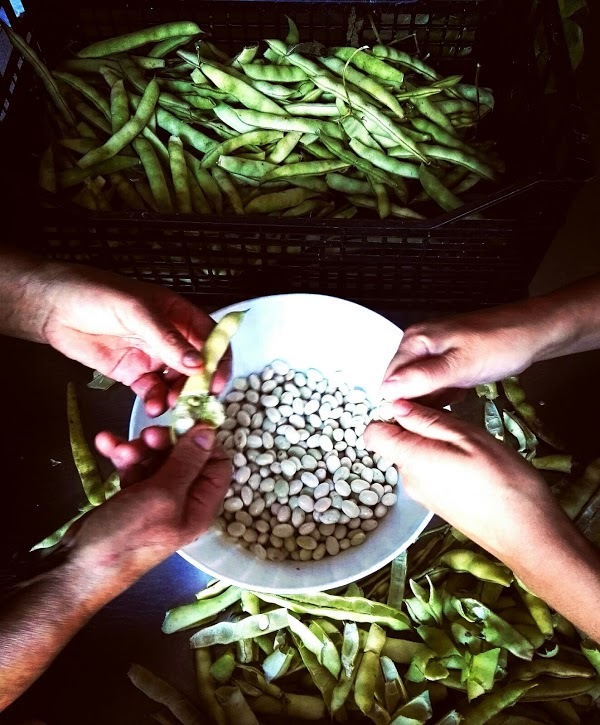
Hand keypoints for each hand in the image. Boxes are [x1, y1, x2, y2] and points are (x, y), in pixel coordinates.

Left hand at [39, 264, 228, 415]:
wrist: (53, 307)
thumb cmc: (96, 294)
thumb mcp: (136, 311)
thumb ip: (167, 339)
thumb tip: (198, 364)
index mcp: (179, 315)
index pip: (211, 339)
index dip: (220, 360)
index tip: (218, 381)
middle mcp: (170, 338)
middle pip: (198, 366)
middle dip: (199, 385)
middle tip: (195, 402)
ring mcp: (153, 357)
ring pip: (177, 383)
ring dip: (177, 397)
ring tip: (168, 405)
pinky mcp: (133, 374)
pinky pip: (152, 392)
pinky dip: (155, 401)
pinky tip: (152, 406)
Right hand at [64, 424, 230, 589]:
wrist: (79, 567)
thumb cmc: (129, 534)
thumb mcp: (163, 495)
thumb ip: (187, 461)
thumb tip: (210, 431)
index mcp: (201, 505)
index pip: (218, 464)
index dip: (204, 442)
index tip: (184, 423)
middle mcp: (184, 501)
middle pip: (185, 457)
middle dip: (163, 443)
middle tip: (145, 436)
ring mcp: (156, 499)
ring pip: (156, 459)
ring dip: (137, 449)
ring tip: (118, 450)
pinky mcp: (132, 496)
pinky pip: (133, 467)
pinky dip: (121, 456)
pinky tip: (104, 443)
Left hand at [365, 401, 599, 640]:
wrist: (528, 535)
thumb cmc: (503, 482)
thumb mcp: (468, 436)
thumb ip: (427, 420)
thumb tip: (396, 405)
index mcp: (411, 459)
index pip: (372, 433)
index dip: (390, 415)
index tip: (417, 407)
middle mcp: (409, 480)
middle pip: (395, 443)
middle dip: (417, 427)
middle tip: (454, 422)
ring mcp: (422, 494)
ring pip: (414, 457)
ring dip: (434, 444)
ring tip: (468, 444)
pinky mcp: (437, 504)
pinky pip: (429, 473)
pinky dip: (443, 462)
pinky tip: (472, 464)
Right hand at [381, 302, 546, 401]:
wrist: (533, 333)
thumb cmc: (501, 343)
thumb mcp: (459, 365)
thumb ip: (422, 378)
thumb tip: (388, 391)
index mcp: (415, 341)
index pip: (388, 381)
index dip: (399, 403)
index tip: (417, 418)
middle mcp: (419, 345)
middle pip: (402, 386)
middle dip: (419, 402)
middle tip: (444, 405)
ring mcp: (433, 353)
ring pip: (420, 388)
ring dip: (435, 400)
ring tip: (456, 395)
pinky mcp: (448, 362)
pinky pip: (436, 386)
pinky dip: (447, 394)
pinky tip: (461, 392)